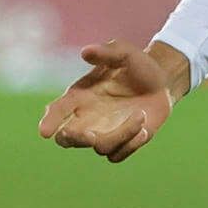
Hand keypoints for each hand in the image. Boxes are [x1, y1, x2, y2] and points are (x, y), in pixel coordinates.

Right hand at [37, 39, 183, 162]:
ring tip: (141, 115)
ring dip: (121, 134)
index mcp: (80, 96)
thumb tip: (86, 51)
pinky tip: (144, 130)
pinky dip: (129, 146)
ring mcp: (103, 133)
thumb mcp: (124, 53)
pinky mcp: (120, 143)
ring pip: (99, 147)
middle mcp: (87, 118)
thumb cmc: (137, 65)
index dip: (49, 121)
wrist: (161, 81)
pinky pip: (116, 155)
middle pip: (67, 139)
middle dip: (75, 139)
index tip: (45, 131)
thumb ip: (106, 53)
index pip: (57, 111)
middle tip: (91, 135)